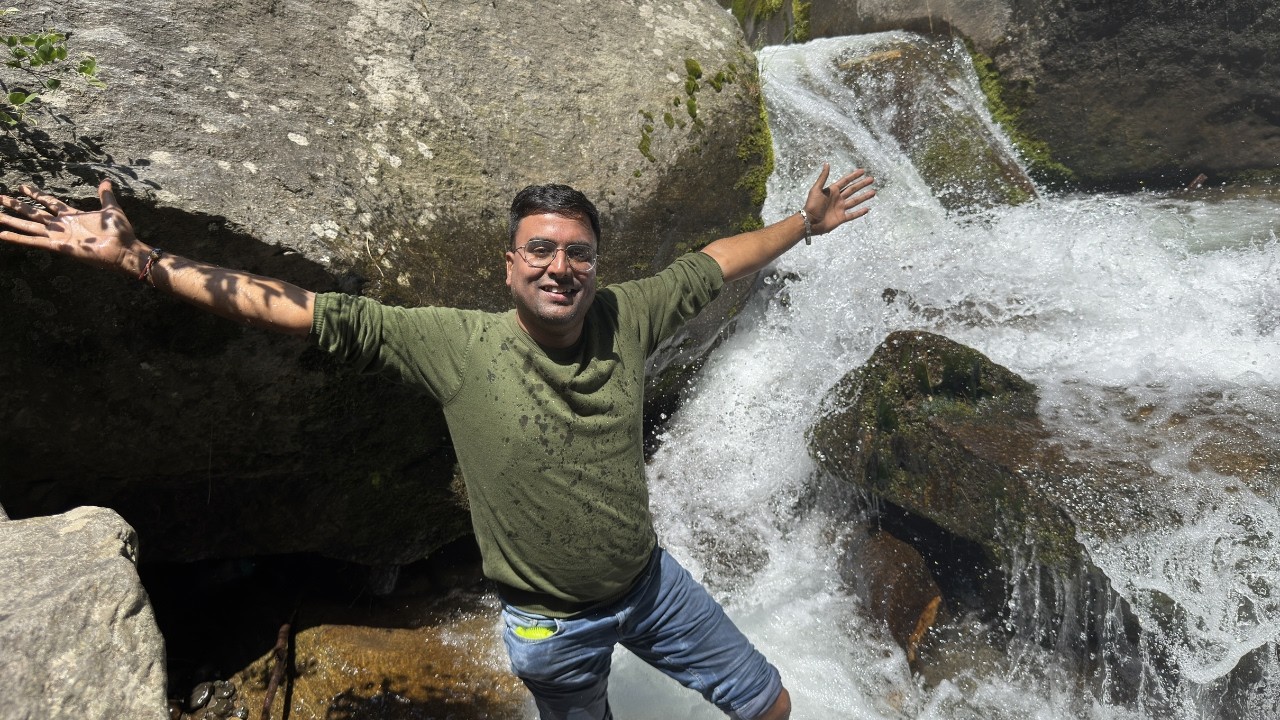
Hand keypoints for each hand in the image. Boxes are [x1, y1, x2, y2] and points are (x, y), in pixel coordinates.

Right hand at [0, 180, 145, 276]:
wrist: (124, 249)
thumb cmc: (120, 232)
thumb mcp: (111, 209)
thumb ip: (105, 195)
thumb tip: (106, 181)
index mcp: (72, 215)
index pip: (49, 202)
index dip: (36, 194)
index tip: (22, 186)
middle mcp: (62, 225)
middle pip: (33, 212)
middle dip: (16, 205)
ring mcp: (59, 236)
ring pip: (29, 225)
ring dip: (11, 220)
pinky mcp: (58, 246)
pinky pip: (34, 241)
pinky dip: (18, 239)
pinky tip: (2, 234)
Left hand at [804, 163, 875, 234]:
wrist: (809, 222)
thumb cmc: (811, 205)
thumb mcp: (816, 189)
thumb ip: (823, 177)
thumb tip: (826, 163)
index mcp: (832, 191)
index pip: (845, 181)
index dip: (854, 176)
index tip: (862, 171)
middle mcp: (838, 198)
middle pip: (852, 189)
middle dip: (862, 184)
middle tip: (871, 179)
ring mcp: (840, 208)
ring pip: (855, 201)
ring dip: (864, 197)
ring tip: (873, 192)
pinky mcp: (841, 218)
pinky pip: (852, 215)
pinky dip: (860, 212)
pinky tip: (867, 208)